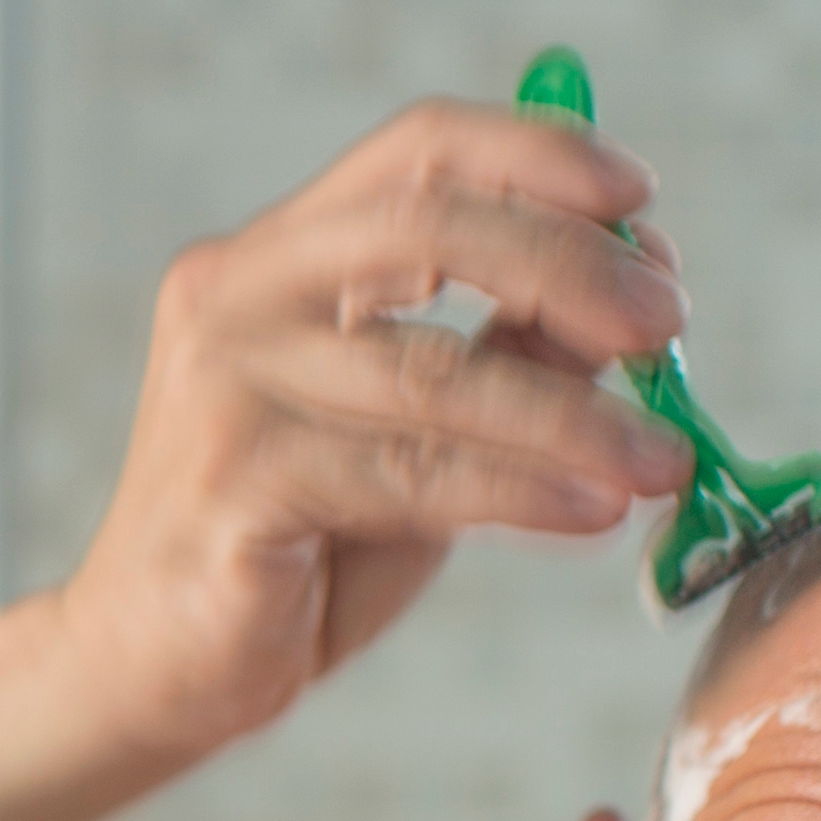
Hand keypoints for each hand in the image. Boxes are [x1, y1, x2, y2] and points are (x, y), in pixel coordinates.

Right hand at [46, 96, 693, 768]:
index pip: (417, 153)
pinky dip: (518, 489)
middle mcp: (234, 297)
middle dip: (571, 266)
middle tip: (667, 324)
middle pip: (430, 226)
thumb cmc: (296, 544)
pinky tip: (590, 512)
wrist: (153, 667)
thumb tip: (641, 285)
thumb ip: (509, 352)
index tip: (639, 199)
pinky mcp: (234, 485)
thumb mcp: (422, 431)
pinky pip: (409, 473)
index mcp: (276, 257)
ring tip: (660, 460)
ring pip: (434, 372)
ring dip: (573, 415)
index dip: (540, 156)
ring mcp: (222, 387)